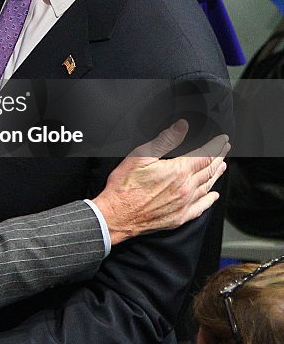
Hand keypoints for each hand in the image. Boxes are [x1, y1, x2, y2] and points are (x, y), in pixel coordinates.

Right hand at [91, 120, 229, 244]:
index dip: (215, 146)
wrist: (118, 215)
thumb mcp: (141, 156)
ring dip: (216, 175)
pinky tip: (213, 195)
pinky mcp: (180, 217)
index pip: (204, 156)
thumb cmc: (125, 186)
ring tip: (222, 166)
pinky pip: (201, 207)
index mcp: (178, 172)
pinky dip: (210, 200)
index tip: (222, 139)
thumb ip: (164, 140)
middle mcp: (186, 189)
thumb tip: (181, 127)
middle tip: (225, 149)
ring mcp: (184, 204)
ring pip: (207, 187)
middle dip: (219, 158)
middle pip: (208, 170)